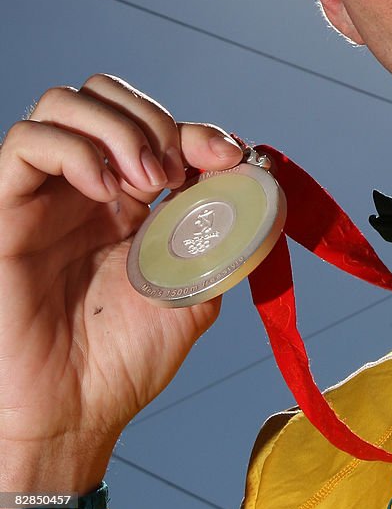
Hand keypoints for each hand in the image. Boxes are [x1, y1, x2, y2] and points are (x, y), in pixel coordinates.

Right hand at [0, 75, 242, 491]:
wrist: (79, 414)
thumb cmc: (130, 356)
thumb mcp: (198, 281)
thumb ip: (224, 224)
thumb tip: (251, 169)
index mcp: (131, 196)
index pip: (157, 122)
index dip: (197, 129)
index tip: (227, 156)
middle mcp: (85, 185)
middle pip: (106, 94)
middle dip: (153, 119)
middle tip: (174, 176)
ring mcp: (46, 194)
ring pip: (64, 103)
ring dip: (118, 128)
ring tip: (145, 182)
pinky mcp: (7, 211)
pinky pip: (27, 142)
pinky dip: (75, 148)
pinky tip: (105, 189)